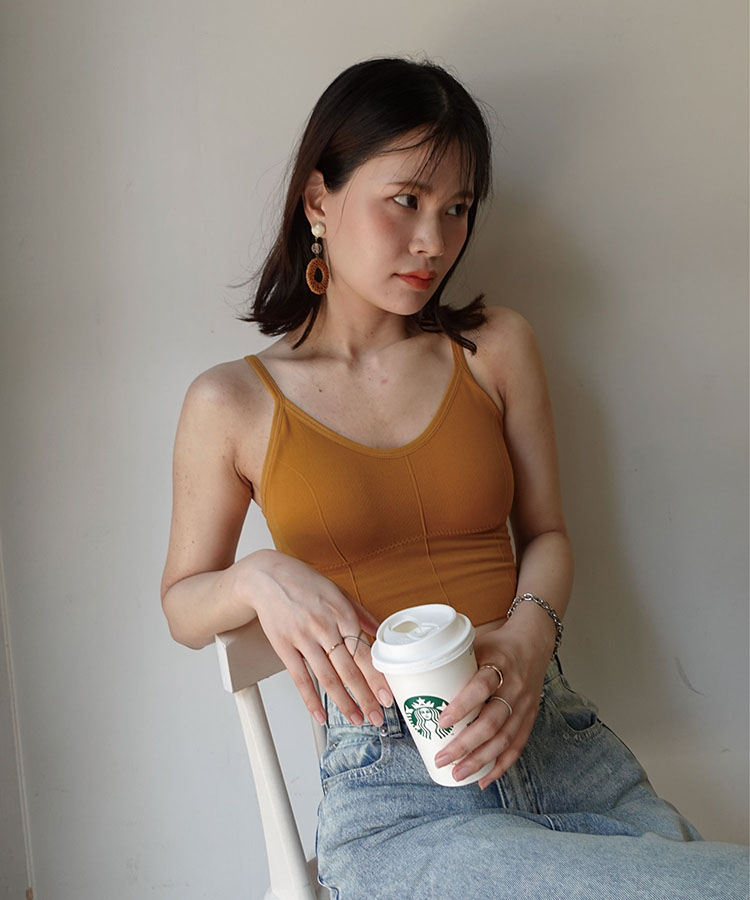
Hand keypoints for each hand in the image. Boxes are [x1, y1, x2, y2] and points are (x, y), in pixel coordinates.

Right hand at [243, 550, 393, 726]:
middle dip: (365, 698)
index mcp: (341, 613)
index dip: (377, 677)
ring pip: (327, 678)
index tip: (387, 695)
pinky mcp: (284, 646)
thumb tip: (379, 630)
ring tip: (356, 719)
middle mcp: (324, 627)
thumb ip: (360, 613)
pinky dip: (311, 699)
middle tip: (377, 717)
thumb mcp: (338, 592)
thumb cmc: (304, 583)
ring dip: (343, 703)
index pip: (364, 652)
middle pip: (349, 670)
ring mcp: (303, 638)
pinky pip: (300, 678)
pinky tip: (321, 715)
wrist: (268, 576)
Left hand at [432, 625, 549, 788]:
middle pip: (492, 722)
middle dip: (465, 745)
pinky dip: (501, 765)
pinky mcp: (529, 718)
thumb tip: (413, 677)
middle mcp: (514, 687)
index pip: (482, 687)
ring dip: (480, 760)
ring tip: (458, 774)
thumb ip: (451, 661)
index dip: (462, 706)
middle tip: (442, 758)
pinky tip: (484, 779)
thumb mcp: (476, 644)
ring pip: (504, 739)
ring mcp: (524, 705)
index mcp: (499, 665)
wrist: (533, 642)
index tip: (441, 722)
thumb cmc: (496, 644)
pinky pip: (516, 746)